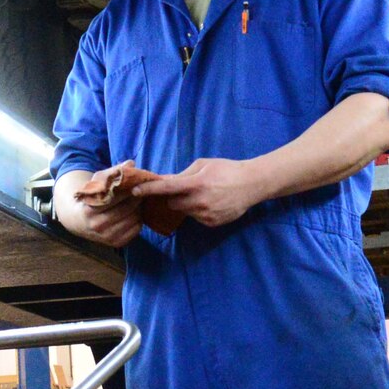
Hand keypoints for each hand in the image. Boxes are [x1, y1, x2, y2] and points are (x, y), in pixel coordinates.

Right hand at [55, 165, 142, 249]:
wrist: (78, 221)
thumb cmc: (90, 198)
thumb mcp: (96, 183)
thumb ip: (113, 172)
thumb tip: (131, 164)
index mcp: (89, 210)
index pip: (115, 198)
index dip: (128, 189)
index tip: (135, 182)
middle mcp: (97, 226)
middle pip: (127, 208)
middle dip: (136, 198)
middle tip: (141, 190)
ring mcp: (107, 237)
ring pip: (133, 219)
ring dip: (138, 208)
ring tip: (137, 200)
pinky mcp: (116, 243)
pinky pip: (136, 229)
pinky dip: (138, 219)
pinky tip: (134, 212)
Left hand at [133, 158, 266, 228]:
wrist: (253, 184)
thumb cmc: (227, 170)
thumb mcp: (204, 165)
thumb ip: (183, 174)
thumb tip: (165, 180)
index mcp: (196, 184)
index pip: (166, 188)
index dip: (149, 189)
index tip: (134, 191)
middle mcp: (199, 202)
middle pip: (172, 203)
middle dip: (174, 197)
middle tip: (185, 189)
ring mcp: (205, 215)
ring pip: (184, 212)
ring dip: (187, 204)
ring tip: (204, 194)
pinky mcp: (212, 223)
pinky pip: (196, 218)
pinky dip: (199, 211)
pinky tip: (212, 202)